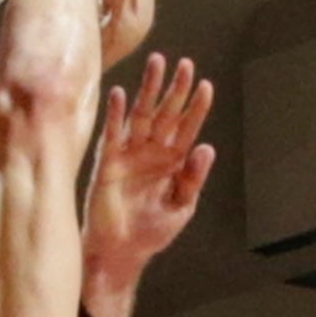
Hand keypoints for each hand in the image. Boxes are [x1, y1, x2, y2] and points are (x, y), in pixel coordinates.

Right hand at [84, 55, 215, 280]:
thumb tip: (206, 148)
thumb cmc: (150, 232)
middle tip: (185, 64)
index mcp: (172, 162)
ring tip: (157, 63)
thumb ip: (193, 179)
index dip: (196, 108)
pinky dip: (115, 114)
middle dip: (175, 89)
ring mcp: (130, 154)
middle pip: (166, 114)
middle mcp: (152, 152)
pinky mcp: (108, 162)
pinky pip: (113, 134)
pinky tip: (120, 94)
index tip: (206, 86)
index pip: (187, 128)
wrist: (120, 252)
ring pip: (141, 115)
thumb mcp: (180, 208)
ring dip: (148, 90)